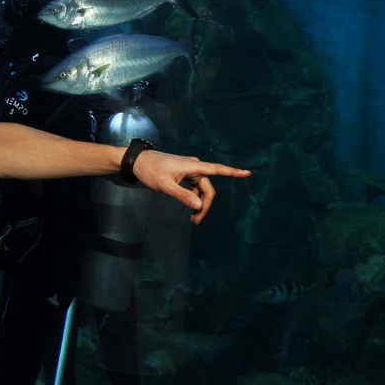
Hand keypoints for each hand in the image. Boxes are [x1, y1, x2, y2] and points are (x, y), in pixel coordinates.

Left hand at [131, 151, 250, 223]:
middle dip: (205, 205)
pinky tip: (186, 207)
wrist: (137, 162)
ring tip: (192, 219)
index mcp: (192, 166)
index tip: (247, 173)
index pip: (217, 170)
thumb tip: (199, 206)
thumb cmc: (150, 171)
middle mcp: (194, 166)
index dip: (233, 172)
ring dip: (198, 203)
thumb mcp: (165, 186)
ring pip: (201, 188)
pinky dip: (192, 197)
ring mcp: (189, 169)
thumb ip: (183, 196)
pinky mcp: (184, 172)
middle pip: (207, 188)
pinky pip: (194, 186)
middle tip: (196, 222)